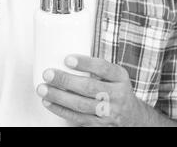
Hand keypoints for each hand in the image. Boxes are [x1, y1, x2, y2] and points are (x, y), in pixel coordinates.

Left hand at [36, 55, 153, 126]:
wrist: (133, 117)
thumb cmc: (115, 89)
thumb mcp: (114, 75)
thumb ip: (95, 66)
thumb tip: (63, 51)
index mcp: (120, 77)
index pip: (103, 68)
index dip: (85, 63)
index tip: (67, 59)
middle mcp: (116, 95)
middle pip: (89, 87)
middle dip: (65, 80)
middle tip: (48, 74)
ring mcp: (108, 112)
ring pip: (80, 105)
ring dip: (58, 97)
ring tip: (42, 88)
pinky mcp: (98, 125)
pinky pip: (76, 118)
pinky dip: (60, 109)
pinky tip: (48, 101)